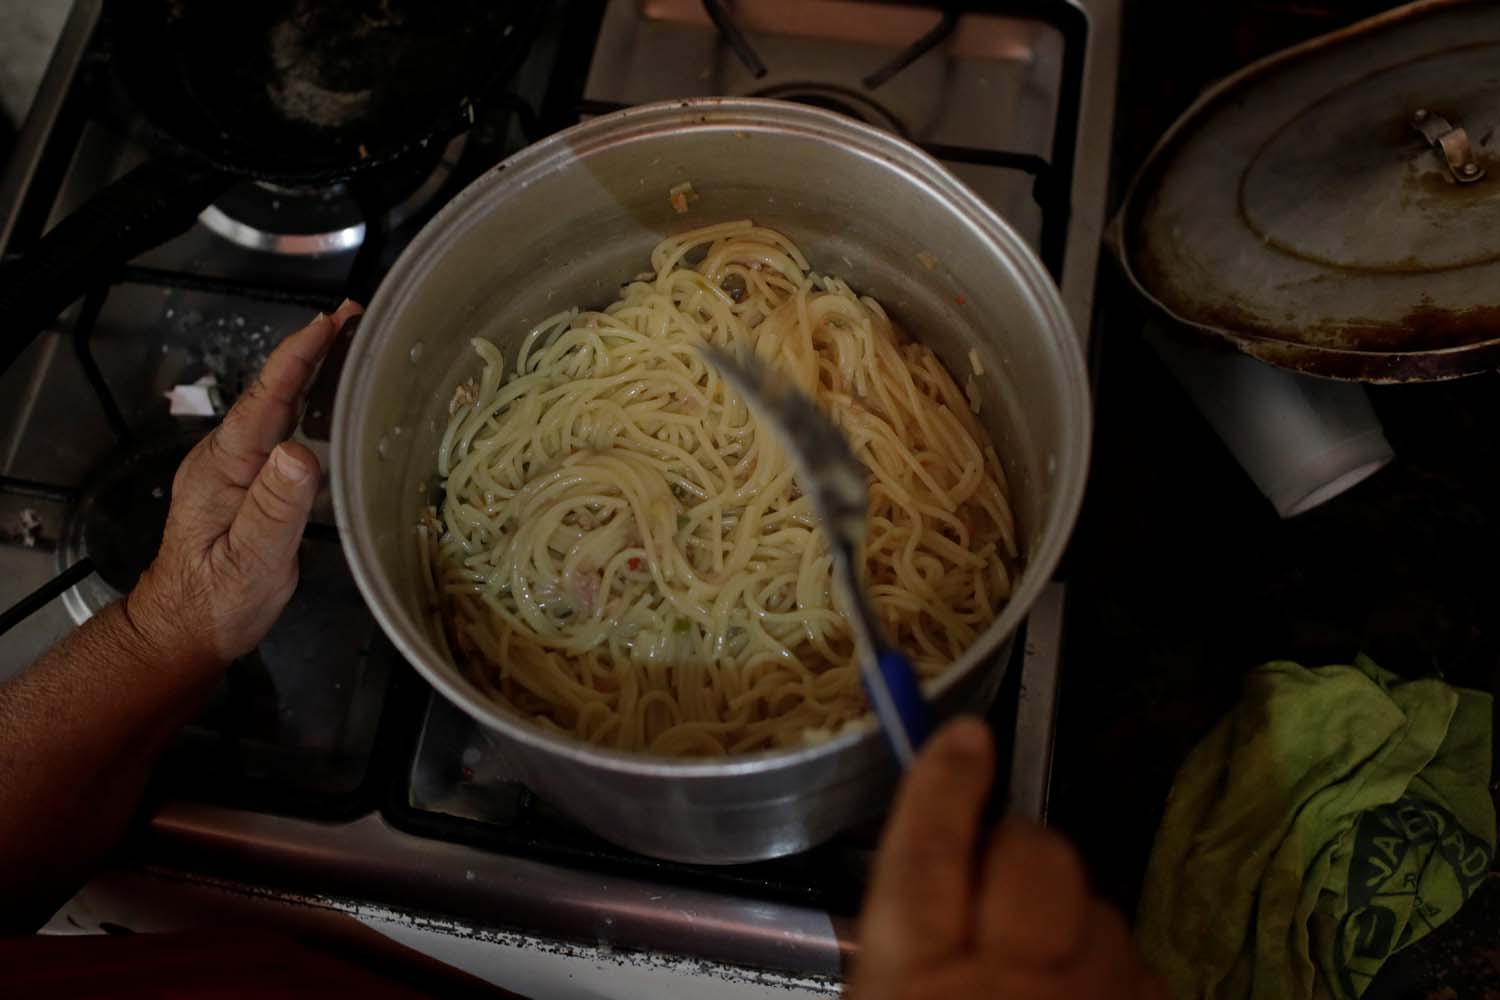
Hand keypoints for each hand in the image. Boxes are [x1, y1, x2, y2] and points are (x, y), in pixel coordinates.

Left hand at [124, 300, 361, 669]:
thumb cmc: (216, 602)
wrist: (183, 631)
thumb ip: (274, 507)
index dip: (298, 357)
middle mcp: (228, 457)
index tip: (331, 321)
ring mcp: (236, 469)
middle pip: (273, 391)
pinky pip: (283, 429)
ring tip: (354, 345)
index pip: (266, 398)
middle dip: (312, 350)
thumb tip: (301, 452)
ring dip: (314, 371)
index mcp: (226, 466)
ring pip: (279, 407)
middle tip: (356, 317)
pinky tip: (334, 401)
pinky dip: (311, 403)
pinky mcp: (249, 484)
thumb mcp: (250, 560)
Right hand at [852, 719, 1164, 999]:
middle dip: (1018, 847)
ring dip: (1069, 915)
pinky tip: (1082, 991)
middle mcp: (1009, 979)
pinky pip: (1135, 958)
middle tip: (995, 877)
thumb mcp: (887, 994)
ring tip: (1041, 957)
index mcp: (916, 978)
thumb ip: (908, 932)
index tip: (965, 734)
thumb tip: (940, 851)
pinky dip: (1107, 964)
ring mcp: (1089, 996)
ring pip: (1094, 904)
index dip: (946, 785)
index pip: (928, 853)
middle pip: (1031, 855)